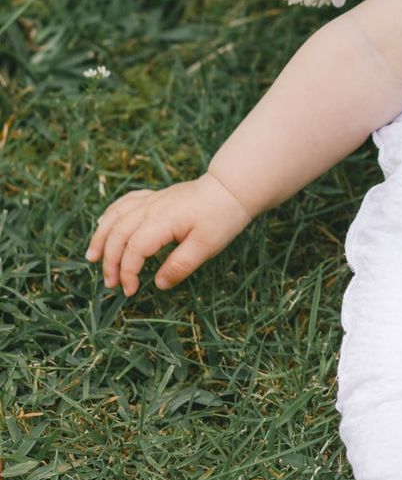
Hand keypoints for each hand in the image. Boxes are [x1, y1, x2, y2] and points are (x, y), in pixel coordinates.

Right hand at [85, 172, 254, 296]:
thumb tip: (157, 284)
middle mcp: (150, 208)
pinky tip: (103, 224)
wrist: (231, 188)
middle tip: (110, 284)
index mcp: (162, 221)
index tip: (131, 291)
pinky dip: (110, 214)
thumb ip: (180, 265)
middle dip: (110, 262)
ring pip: (115, 216)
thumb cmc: (222, 216)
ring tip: (92, 257)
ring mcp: (151, 200)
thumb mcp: (207, 246)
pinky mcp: (155, 196)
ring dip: (101, 237)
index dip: (127, 273)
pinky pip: (124, 202)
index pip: (133, 250)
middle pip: (118, 234)